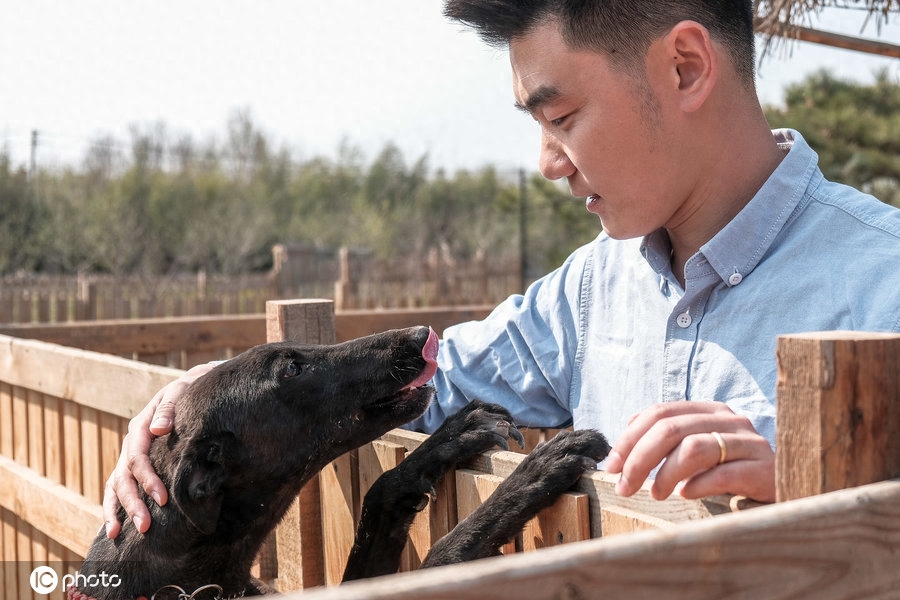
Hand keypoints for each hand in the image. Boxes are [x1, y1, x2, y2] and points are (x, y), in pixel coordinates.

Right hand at [102, 363, 214, 537]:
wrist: (191, 388)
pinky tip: (116, 527)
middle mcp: (131, 444)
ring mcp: (130, 455)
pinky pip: (119, 487)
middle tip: (144, 526)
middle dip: (132, 503)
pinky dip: (115, 506)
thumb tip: (158, 428)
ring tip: (114, 535)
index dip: (148, 480)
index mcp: (140, 427)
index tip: (163, 499)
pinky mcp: (136, 464)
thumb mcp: (180, 392)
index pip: (137, 459)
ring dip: (116, 510)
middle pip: (124, 477)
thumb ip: (169, 408)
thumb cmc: (189, 391)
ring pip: (115, 485)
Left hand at [604, 401, 774, 502]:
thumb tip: (624, 442)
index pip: (659, 413)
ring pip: (694, 447)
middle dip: (639, 458)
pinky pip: (724, 473)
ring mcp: (750, 443)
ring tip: (655, 494)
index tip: (611, 466)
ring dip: (665, 473)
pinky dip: (698, 484)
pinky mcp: (765, 470)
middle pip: (671, 429)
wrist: (788, 492)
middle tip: (624, 486)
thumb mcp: (699, 452)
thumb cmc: (734, 474)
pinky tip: (684, 495)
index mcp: (709, 411)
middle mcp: (730, 420)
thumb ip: (669, 441)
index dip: (630, 439)